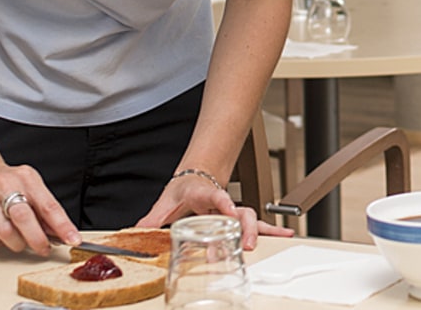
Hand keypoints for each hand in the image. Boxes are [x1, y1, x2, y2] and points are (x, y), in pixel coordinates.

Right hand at [0, 162, 77, 255]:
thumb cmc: (9, 183)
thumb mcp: (32, 186)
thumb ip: (45, 209)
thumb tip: (62, 233)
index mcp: (26, 178)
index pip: (48, 205)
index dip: (63, 226)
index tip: (73, 240)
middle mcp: (3, 185)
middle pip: (23, 218)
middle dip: (37, 239)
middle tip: (44, 248)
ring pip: (4, 233)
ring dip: (17, 244)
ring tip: (21, 240)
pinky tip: (0, 234)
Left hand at [137, 172, 292, 249]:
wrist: (197, 176)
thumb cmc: (185, 187)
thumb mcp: (167, 200)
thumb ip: (154, 217)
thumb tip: (136, 230)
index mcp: (204, 194)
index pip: (216, 196)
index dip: (224, 204)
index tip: (230, 212)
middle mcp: (222, 202)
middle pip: (239, 211)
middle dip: (245, 227)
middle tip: (246, 243)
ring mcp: (232, 209)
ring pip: (249, 218)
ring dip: (259, 230)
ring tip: (268, 240)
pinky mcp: (236, 217)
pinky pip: (255, 223)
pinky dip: (270, 229)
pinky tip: (284, 233)